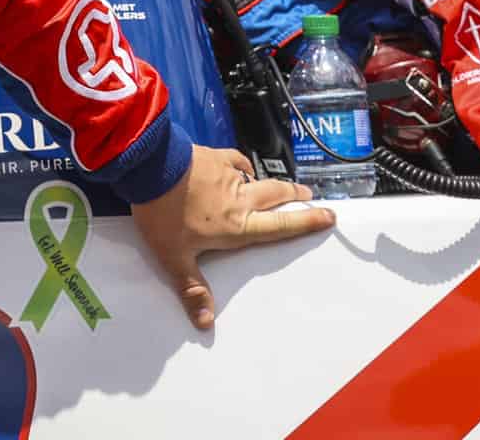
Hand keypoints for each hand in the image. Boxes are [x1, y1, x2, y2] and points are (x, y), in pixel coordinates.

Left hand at [128, 143, 335, 330]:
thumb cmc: (164, 214)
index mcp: (237, 225)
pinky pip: (236, 160)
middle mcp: (239, 198)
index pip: (280, 226)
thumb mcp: (174, 257)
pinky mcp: (213, 156)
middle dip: (295, 195)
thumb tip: (205, 322)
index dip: (306, 221)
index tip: (328, 216)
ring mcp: (227, 174)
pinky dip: (242, 165)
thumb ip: (191, 287)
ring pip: (258, 178)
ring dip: (272, 182)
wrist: (151, 167)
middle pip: (276, 195)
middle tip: (309, 194)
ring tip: (280, 186)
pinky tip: (242, 167)